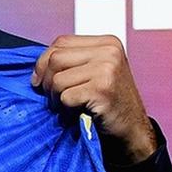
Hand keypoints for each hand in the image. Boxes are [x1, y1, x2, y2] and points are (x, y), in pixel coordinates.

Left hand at [35, 33, 157, 160]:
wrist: (133, 129)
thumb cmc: (112, 103)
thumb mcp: (98, 71)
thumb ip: (75, 61)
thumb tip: (38, 67)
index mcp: (107, 43)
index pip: (61, 42)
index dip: (44, 61)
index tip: (39, 79)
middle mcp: (109, 52)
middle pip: (56, 58)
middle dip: (46, 81)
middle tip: (54, 97)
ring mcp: (107, 69)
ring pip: (57, 79)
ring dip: (55, 98)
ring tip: (66, 106)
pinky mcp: (102, 89)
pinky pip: (66, 97)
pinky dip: (65, 109)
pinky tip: (76, 112)